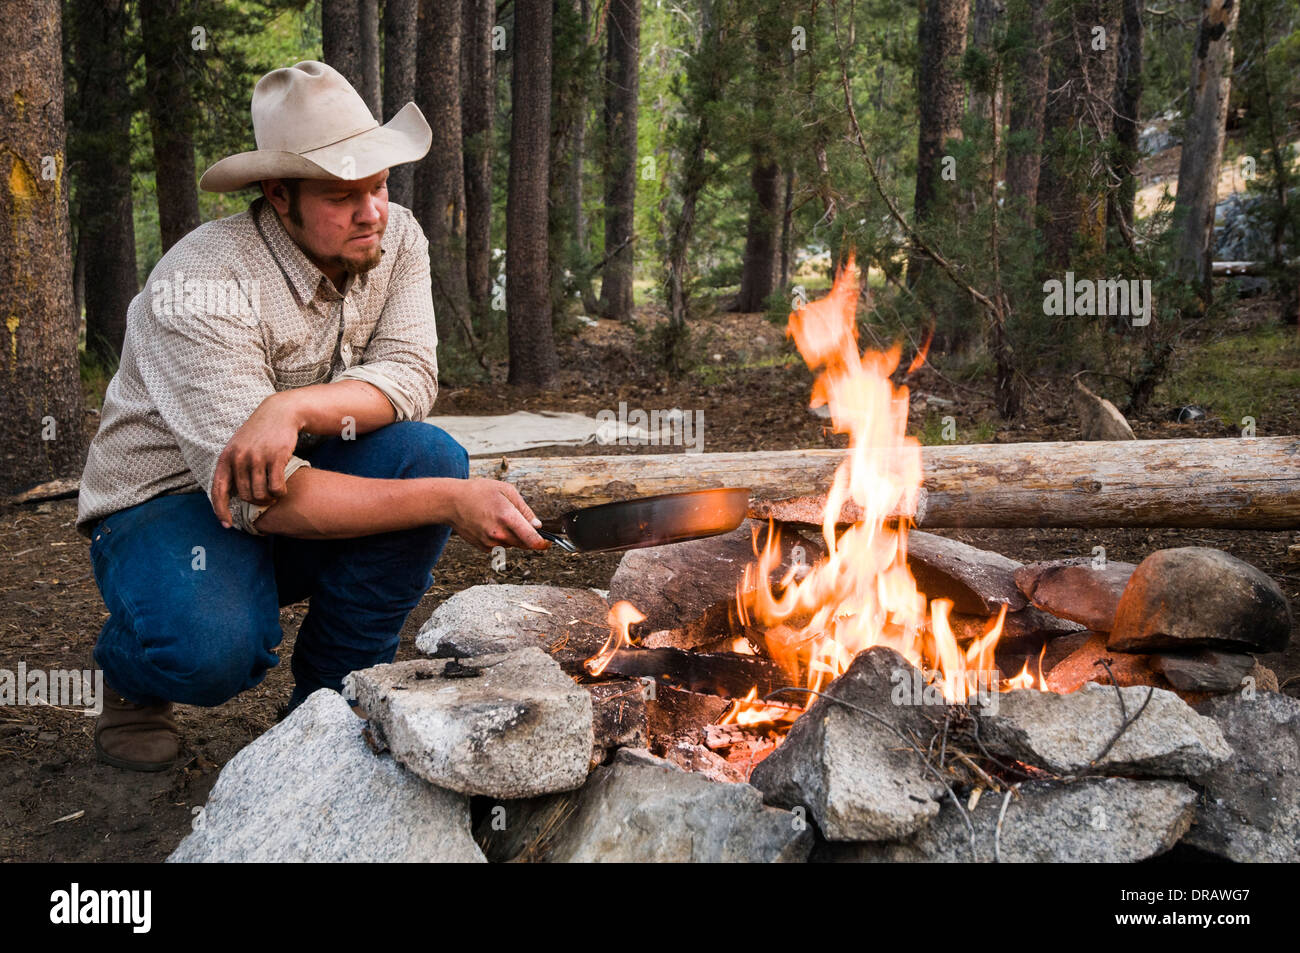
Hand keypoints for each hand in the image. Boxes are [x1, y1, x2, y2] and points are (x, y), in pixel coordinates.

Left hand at [211, 392, 301, 527]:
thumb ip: (233, 467)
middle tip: (265, 499)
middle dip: (256, 502)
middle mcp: (239, 458)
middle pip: (245, 496)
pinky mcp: (276, 458)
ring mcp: (258, 457)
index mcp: (226, 457)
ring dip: (270, 498)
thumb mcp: (239, 446)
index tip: (227, 524)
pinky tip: (283, 489)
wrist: (280, 413)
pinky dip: (280, 493)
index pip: (218, 490)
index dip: (221, 510)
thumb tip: (230, 496)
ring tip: (274, 494)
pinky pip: (276, 487)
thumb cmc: (260, 433)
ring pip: (261, 494)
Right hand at [447, 479, 548, 550]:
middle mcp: (499, 533)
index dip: (543, 543)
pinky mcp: (483, 547)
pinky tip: (490, 523)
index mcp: (507, 517)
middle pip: (524, 543)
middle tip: (519, 520)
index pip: (532, 539)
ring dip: (514, 535)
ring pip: (513, 544)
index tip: (548, 542)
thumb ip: (524, 509)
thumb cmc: (478, 492)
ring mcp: (490, 542)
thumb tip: (537, 525)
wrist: (451, 502)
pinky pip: (500, 545)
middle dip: (528, 535)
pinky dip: (501, 537)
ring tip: (499, 517)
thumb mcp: (506, 491)